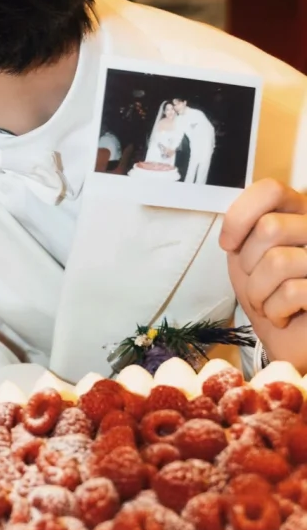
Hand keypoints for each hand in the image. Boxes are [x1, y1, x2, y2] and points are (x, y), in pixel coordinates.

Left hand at [220, 179, 306, 365]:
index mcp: (299, 213)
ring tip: (267, 303)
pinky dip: (275, 311)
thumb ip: (244, 230)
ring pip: (278, 261)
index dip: (240, 216)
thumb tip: (233, 230)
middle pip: (270, 228)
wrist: (288, 340)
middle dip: (248, 264)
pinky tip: (283, 316)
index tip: (229, 244)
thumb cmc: (268, 294)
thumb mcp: (248, 255)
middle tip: (256, 283)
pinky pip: (293, 292)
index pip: (270, 189)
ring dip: (258, 292)